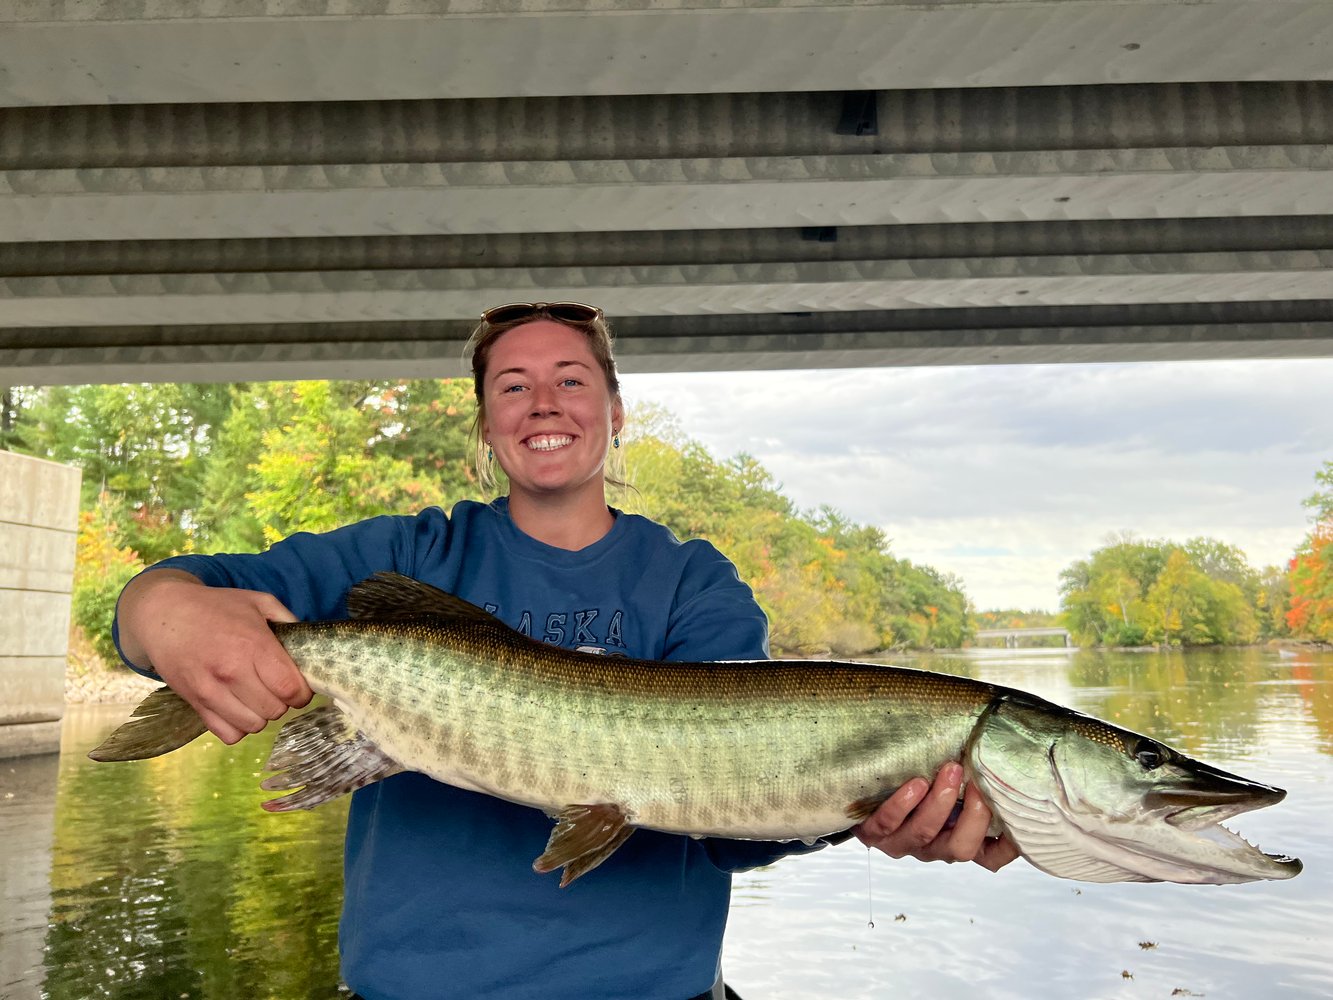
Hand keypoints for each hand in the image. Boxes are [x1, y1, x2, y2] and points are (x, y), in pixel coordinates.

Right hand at [119, 570, 312, 744]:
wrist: (163, 614)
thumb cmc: (215, 607)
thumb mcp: (258, 601)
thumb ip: (288, 620)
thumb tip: (309, 646)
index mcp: (253, 645)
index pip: (290, 689)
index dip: (302, 692)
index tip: (299, 686)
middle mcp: (232, 671)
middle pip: (275, 710)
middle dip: (283, 702)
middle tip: (276, 688)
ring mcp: (210, 691)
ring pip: (253, 725)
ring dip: (261, 715)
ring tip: (257, 697)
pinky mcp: (194, 704)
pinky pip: (228, 734)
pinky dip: (239, 727)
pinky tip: (239, 708)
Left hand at [853, 762, 1019, 871]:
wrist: (862, 792)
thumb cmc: (916, 783)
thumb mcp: (950, 785)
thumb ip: (973, 779)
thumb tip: (1002, 753)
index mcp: (957, 839)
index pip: (992, 855)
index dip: (1009, 844)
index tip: (1019, 815)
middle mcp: (934, 846)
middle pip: (961, 848)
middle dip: (975, 816)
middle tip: (979, 783)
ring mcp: (903, 842)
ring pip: (925, 833)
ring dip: (940, 803)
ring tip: (950, 770)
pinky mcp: (874, 832)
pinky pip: (888, 822)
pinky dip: (902, 804)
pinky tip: (916, 783)